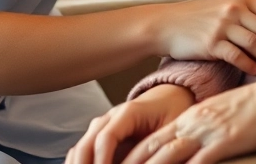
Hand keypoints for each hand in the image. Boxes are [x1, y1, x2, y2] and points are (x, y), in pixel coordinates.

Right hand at [68, 84, 194, 163]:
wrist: (169, 98)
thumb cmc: (174, 113)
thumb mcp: (173, 128)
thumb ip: (162, 147)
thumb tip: (155, 160)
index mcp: (129, 112)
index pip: (107, 137)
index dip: (103, 160)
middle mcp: (111, 117)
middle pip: (87, 143)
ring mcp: (103, 125)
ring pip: (81, 147)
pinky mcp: (101, 134)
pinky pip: (85, 150)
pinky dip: (81, 162)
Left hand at [124, 74, 255, 163]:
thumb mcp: (221, 116)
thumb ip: (202, 129)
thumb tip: (188, 147)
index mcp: (190, 116)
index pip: (151, 140)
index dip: (129, 158)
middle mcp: (192, 123)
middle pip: (151, 149)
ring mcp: (207, 132)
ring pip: (166, 157)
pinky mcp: (224, 142)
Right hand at [155, 0, 255, 75]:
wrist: (166, 24)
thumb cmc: (198, 17)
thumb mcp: (223, 4)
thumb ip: (246, 10)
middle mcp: (233, 9)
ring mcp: (222, 26)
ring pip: (254, 42)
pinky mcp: (211, 43)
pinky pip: (236, 56)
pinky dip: (249, 64)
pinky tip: (255, 70)